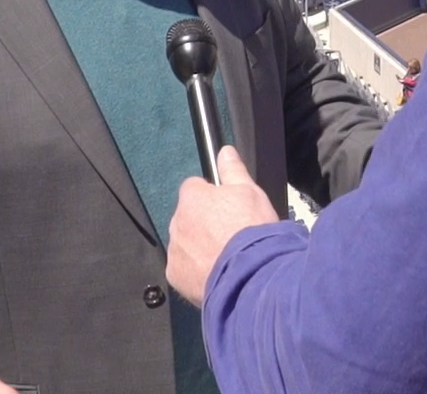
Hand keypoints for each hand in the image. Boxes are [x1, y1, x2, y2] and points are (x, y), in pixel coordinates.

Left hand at [167, 146, 279, 305]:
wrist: (251, 275)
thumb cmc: (251, 229)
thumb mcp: (251, 192)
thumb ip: (233, 170)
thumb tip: (225, 151)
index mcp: (192, 197)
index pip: (194, 188)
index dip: (212, 197)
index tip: (229, 209)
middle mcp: (177, 221)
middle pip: (187, 216)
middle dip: (203, 223)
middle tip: (229, 235)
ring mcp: (174, 250)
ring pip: (184, 242)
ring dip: (198, 246)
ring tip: (225, 257)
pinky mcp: (175, 276)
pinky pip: (183, 268)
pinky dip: (195, 270)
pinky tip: (216, 273)